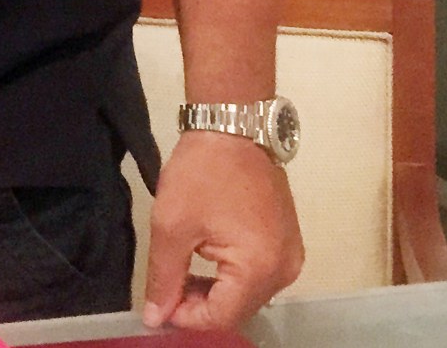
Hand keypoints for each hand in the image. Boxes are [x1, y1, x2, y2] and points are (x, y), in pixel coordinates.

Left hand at [142, 130, 303, 330]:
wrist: (233, 126)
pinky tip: (206, 260)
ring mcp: (290, 256)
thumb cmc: (202, 174)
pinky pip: (258, 275)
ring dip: (215, 292)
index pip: (222, 317)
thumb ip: (164, 277)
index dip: (186, 317)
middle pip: (238, 309)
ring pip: (248, 294)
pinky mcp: (287, 242)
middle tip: (168, 286)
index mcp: (260, 269)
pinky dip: (231, 276)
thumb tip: (156, 319)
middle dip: (200, 305)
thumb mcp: (172, 225)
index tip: (159, 302)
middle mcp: (285, 271)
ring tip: (182, 273)